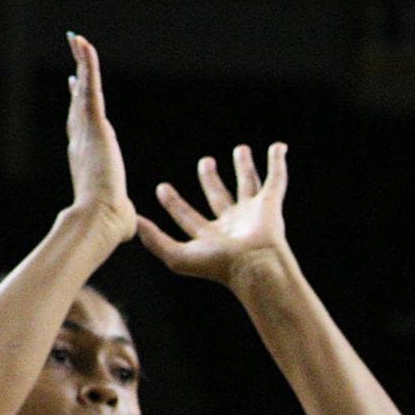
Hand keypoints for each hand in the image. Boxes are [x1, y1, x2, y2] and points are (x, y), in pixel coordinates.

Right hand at [63, 34, 135, 240]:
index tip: (77, 95)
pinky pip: (91, 87)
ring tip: (77, 39)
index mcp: (89, 160)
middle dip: (77, 80)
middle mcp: (82, 141)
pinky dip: (87, 64)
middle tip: (76, 59)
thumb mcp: (120, 215)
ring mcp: (86, 131)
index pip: (83, 129)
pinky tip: (83, 43)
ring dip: (81, 63)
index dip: (79, 111)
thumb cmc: (111, 225)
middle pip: (78, 104)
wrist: (100, 218)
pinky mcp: (94, 124)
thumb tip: (130, 229)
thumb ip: (124, 215)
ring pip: (83, 90)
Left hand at [137, 143, 290, 285]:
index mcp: (211, 237)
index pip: (188, 216)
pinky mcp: (270, 204)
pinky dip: (278, 162)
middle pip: (219, 196)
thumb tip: (135, 221)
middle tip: (205, 161)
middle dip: (210, 179)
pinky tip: (278, 147)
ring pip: (247, 184)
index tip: (162, 188)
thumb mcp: (178, 256)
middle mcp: (232, 224)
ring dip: (244, 167)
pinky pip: (276, 179)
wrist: (254, 267)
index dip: (174, 203)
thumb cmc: (219, 266)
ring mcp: (252, 213)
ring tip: (241, 149)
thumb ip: (155, 240)